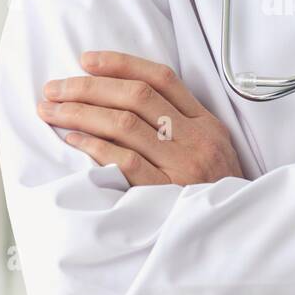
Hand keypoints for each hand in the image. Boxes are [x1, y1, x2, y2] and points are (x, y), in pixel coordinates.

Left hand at [36, 50, 243, 186]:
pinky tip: (72, 139)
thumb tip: (127, 99)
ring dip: (81, 113)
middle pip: (137, 96)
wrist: (243, 234)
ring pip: (125, 124)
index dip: (121, 64)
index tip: (87, 60)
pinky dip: (95, 146)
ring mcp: (182, 165)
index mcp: (206, 123)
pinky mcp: (167, 192)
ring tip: (51, 110)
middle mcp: (196, 138)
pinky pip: (125, 162)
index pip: (161, 78)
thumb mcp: (213, 150)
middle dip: (88, 87)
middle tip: (54, 88)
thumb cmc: (217, 192)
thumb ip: (181, 124)